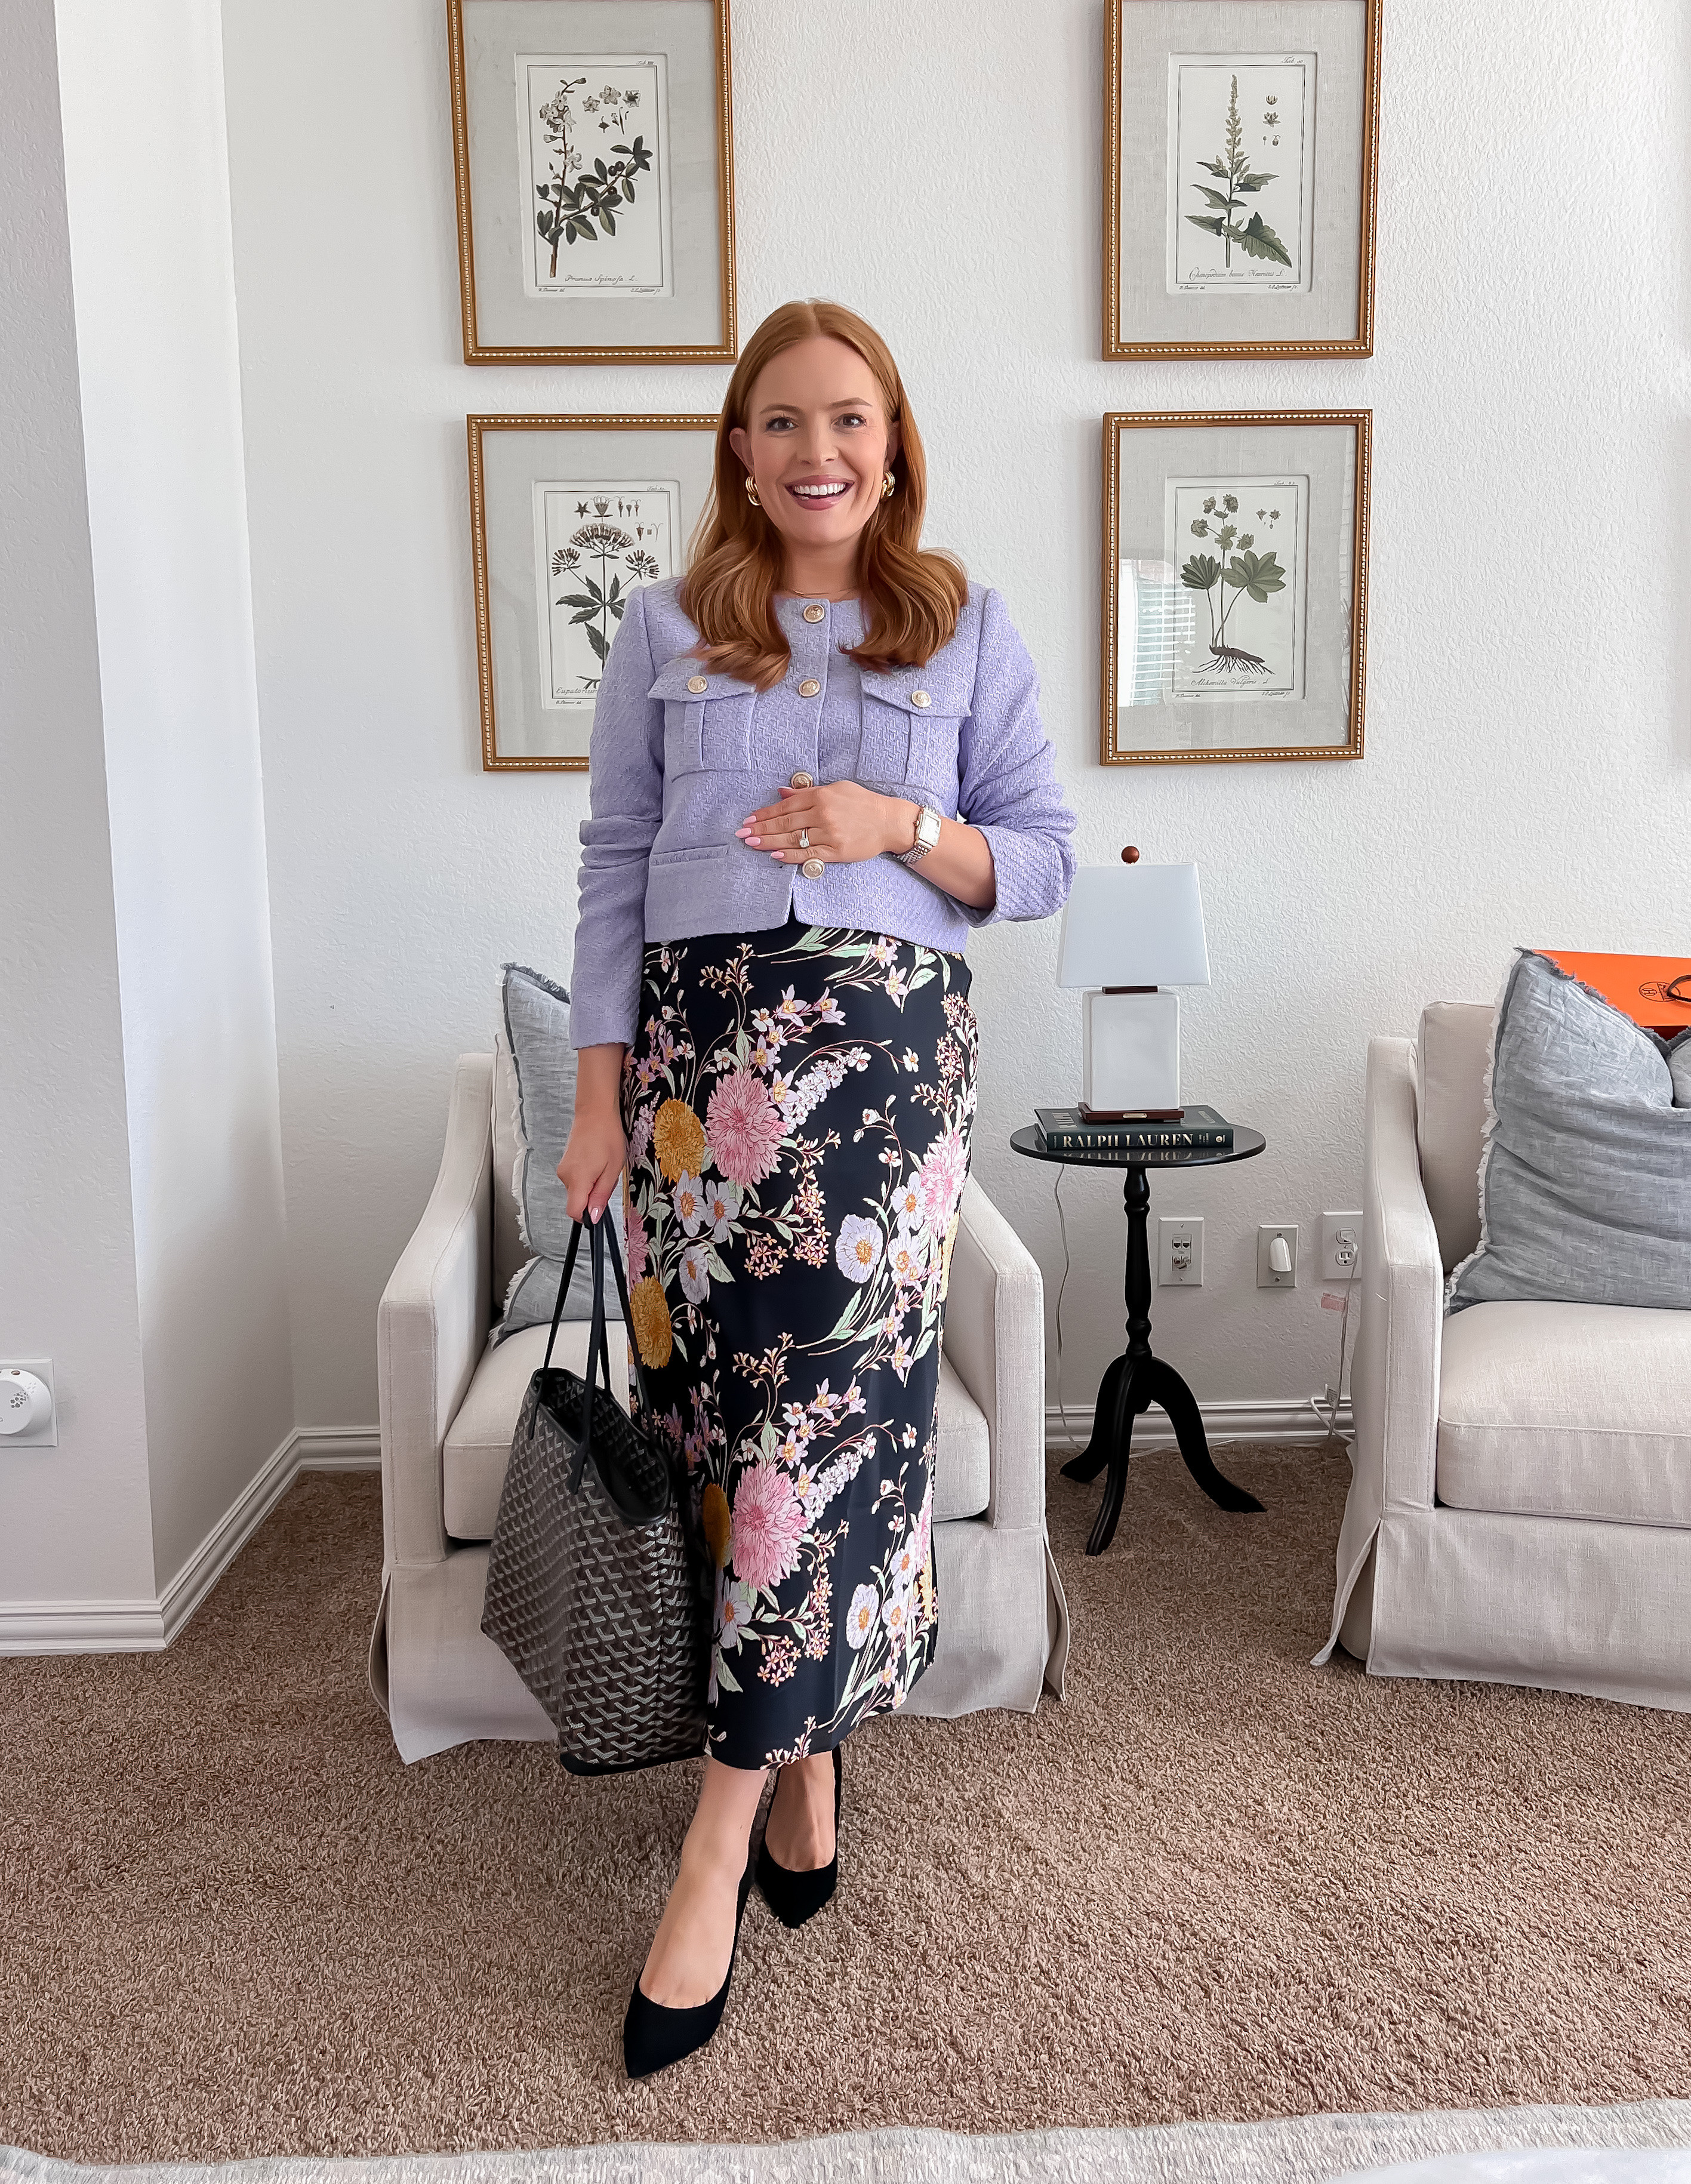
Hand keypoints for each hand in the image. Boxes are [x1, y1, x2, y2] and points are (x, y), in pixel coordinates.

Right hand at [556, 1044, 626, 1222]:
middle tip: (608, 1176)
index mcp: (578, 1179)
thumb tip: (593, 1217)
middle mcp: (565, 1176)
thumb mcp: (613, 1168)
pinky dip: (587, 1175)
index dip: (587, 1216)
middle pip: (577, 1200)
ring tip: (603, 1164)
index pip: (574, 1212)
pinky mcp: (565, 1162)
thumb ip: (601, 1195)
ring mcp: (563, 1168)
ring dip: (591, 1184)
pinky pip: (575, 1178)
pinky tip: (597, 1160)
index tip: (599, 1209)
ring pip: (577, 1189)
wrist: (595, 1111)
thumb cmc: (607, 1136)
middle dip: (593, 1196)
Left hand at [736, 781, 915, 866]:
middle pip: (785, 822)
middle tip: (742, 834)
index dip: (765, 813)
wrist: (889, 822)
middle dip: (760, 829)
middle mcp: (822, 814)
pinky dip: (791, 856)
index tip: (749, 819)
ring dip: (769, 842)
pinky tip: (775, 856)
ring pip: (793, 839)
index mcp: (821, 796)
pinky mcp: (836, 851)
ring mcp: (829, 834)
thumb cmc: (863, 803)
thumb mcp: (836, 789)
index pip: (786, 806)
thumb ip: (808, 792)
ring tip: (751, 844)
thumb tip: (782, 792)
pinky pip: (809, 854)